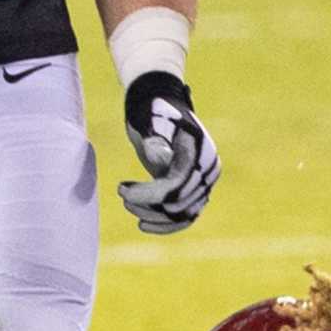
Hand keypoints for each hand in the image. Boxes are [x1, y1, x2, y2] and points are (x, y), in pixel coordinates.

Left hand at [120, 72, 219, 234]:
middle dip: (148, 205)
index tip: (122, 191)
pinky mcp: (196, 192)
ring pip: (180, 215)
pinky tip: (143, 225)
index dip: (147, 195)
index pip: (175, 186)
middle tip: (123, 197)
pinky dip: (164, 225)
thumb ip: (155, 135)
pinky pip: (183, 218)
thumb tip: (156, 156)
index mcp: (201, 153)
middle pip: (178, 205)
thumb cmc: (154, 109)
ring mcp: (204, 183)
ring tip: (129, 206)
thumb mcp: (151, 117)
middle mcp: (208, 171)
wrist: (162, 105)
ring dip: (153, 217)